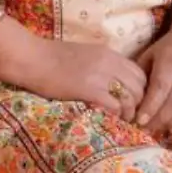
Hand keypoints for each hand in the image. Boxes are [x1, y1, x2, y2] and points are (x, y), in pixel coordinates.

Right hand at [22, 39, 147, 122]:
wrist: (31, 57)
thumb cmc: (50, 56)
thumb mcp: (83, 54)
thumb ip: (101, 64)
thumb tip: (111, 80)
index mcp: (108, 53)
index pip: (139, 73)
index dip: (139, 89)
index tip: (131, 100)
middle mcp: (108, 62)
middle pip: (139, 86)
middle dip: (138, 103)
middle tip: (129, 113)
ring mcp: (100, 76)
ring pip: (131, 97)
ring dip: (129, 112)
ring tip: (122, 119)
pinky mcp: (89, 89)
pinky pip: (115, 105)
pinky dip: (116, 114)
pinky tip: (110, 118)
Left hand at [136, 4, 171, 133]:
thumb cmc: (169, 49)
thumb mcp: (150, 54)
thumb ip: (140, 74)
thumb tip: (129, 99)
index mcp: (171, 60)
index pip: (161, 87)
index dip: (150, 106)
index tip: (139, 120)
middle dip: (158, 119)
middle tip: (145, 129)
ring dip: (171, 122)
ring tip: (156, 129)